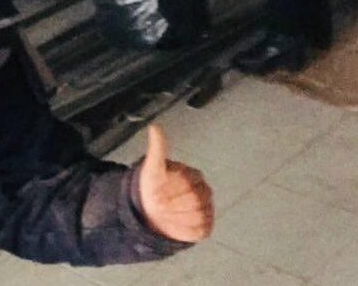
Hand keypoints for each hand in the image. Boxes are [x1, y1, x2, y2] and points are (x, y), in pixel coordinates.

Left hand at [138, 124, 213, 241]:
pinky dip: (184, 230)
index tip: (158, 191)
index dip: (169, 191)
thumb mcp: (152, 168)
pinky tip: (175, 223)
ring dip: (176, 217)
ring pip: (196, 217)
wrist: (149, 210)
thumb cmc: (153, 188)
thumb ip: (157, 149)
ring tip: (168, 212)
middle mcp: (205, 191)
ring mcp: (207, 209)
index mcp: (194, 176)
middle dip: (172, 205)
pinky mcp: (206, 226)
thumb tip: (154, 126)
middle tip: (162, 203)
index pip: (187, 186)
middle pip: (193, 203)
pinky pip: (198, 231)